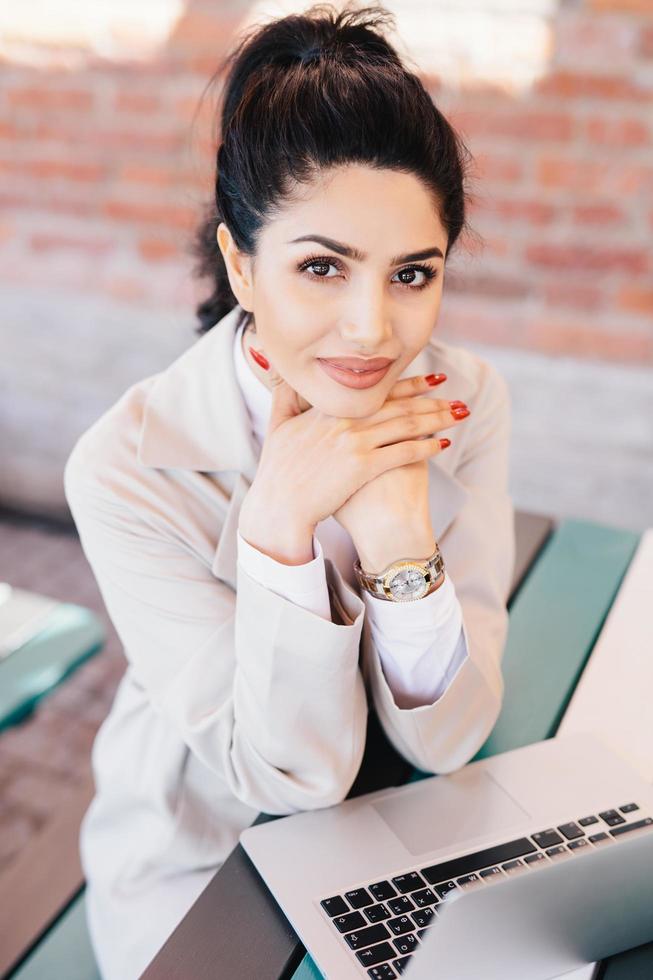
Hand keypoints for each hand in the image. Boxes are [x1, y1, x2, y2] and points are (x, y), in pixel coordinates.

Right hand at [239, 368, 465, 553]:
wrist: (279, 505)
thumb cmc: (277, 470)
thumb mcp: (276, 425)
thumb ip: (282, 394)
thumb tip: (276, 365)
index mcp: (328, 408)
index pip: (376, 390)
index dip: (406, 382)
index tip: (430, 380)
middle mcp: (345, 420)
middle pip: (397, 404)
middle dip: (430, 398)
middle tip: (454, 395)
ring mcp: (355, 442)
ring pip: (405, 424)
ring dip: (436, 418)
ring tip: (458, 415)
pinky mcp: (362, 466)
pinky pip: (402, 452)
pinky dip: (425, 445)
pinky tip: (443, 443)